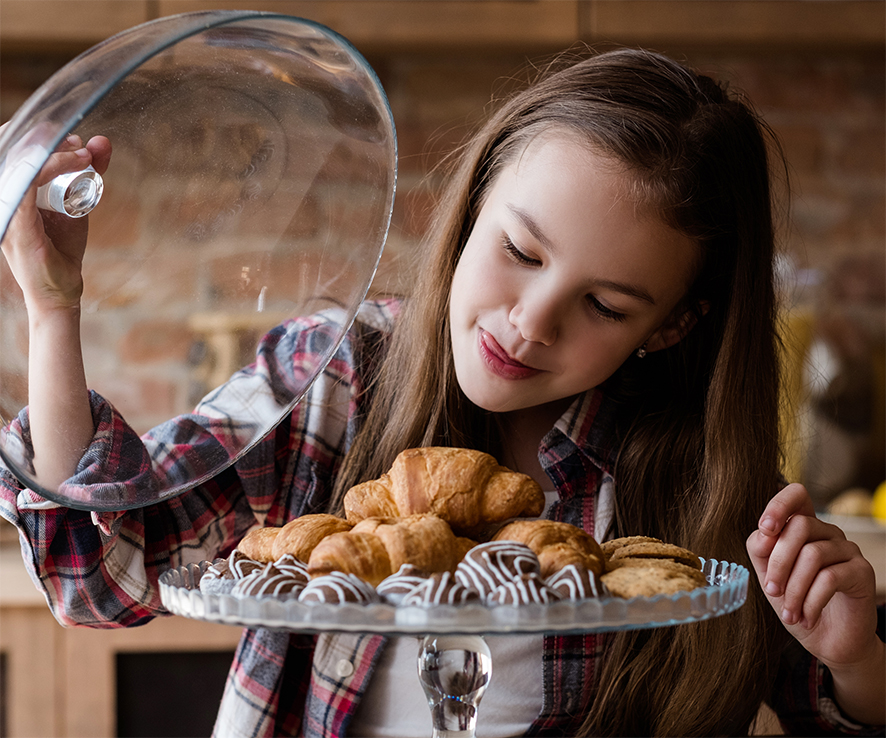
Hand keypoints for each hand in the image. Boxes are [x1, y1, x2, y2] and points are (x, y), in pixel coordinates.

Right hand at [0, 132, 110, 313]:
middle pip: (10, 150)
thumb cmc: (61, 249)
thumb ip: (88, 173)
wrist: (60, 290)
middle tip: (77, 141)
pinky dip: (50, 168)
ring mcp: (4, 209)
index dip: (35, 134)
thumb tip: (101, 142)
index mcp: (9, 190)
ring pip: (18, 162)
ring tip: (82, 152)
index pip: (9, 148)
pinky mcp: (16, 223)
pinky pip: (27, 184)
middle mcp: (2, 197)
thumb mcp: (78, 204)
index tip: (71, 138)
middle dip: (43, 138)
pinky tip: (74, 164)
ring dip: (51, 150)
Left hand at [747, 483, 883, 723]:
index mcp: (804, 527)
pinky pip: (830, 578)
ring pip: (813, 554)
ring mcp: (848, 550)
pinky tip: (806, 618)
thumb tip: (762, 533)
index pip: (797, 495)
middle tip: (772, 591)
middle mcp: (828, 532)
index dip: (779, 505)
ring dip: (794, 590)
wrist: (828, 642)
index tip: (765, 529)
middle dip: (778, 562)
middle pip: (799, 526)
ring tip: (790, 613)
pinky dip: (811, 601)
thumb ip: (761, 551)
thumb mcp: (770, 576)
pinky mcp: (862, 572)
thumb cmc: (796, 603)